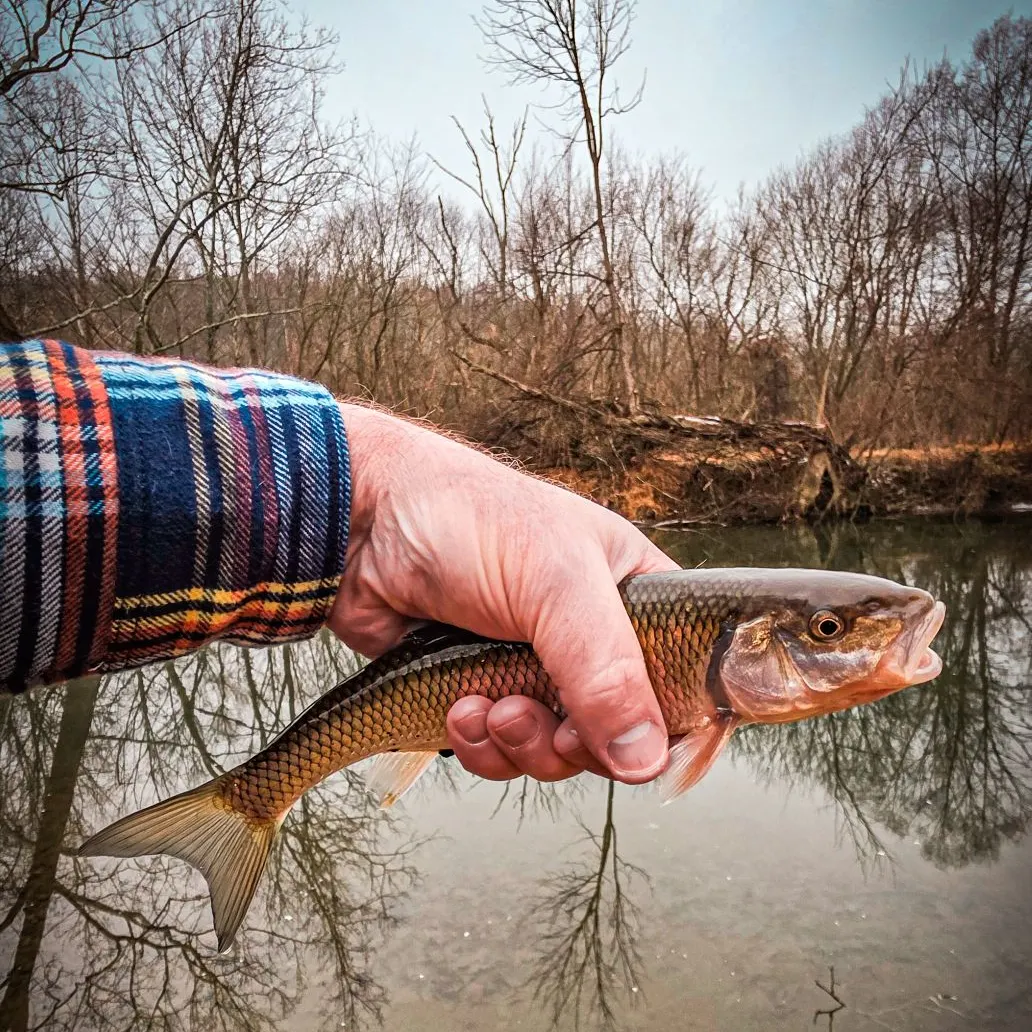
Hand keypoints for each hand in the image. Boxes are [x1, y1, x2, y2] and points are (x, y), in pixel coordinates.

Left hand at [329, 404, 678, 783]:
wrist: (362, 526)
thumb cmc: (467, 520)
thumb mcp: (555, 582)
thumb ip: (606, 668)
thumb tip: (646, 759)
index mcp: (633, 594)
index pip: (684, 676)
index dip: (676, 725)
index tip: (649, 757)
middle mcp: (592, 636)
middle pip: (621, 732)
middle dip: (575, 741)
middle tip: (531, 713)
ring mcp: (536, 666)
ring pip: (560, 751)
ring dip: (522, 746)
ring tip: (485, 706)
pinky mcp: (484, 689)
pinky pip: (504, 751)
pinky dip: (481, 744)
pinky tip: (457, 709)